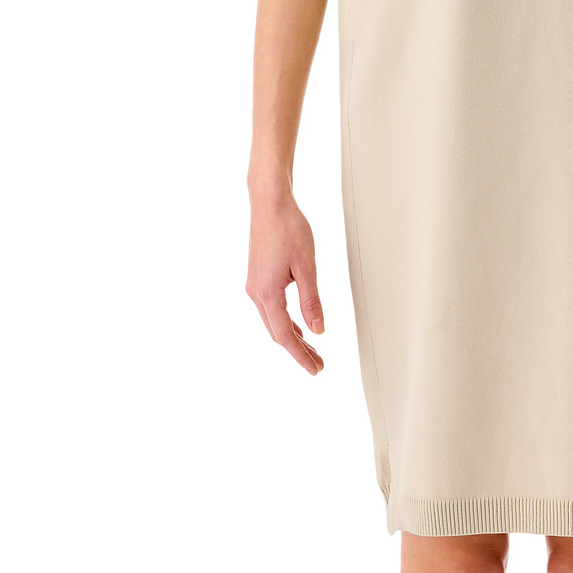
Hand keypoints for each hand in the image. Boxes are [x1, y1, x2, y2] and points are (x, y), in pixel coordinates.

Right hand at [245, 189, 325, 375]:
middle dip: (297, 350)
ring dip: (291, 336)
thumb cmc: (288, 228)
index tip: (316, 369)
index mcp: (267, 293)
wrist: (269, 203)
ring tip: (311, 348)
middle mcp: (255, 293)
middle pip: (277, 332)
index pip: (285, 335)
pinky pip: (270, 308)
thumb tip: (319, 330)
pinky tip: (296, 324)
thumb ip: (312, 301)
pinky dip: (284, 320)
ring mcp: (254, 285)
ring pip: (272, 321)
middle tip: (318, 364)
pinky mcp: (256, 277)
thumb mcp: (306, 266)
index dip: (301, 355)